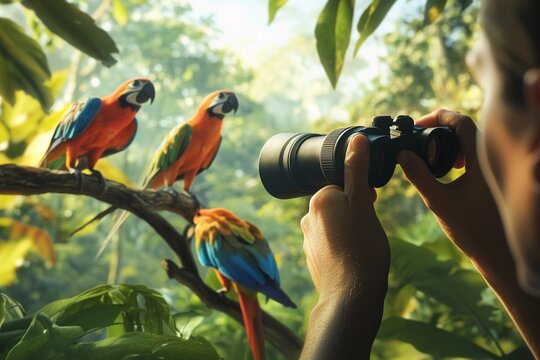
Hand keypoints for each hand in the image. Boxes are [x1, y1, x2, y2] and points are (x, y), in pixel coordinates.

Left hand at [301, 134, 388, 299]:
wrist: (350, 296)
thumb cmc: (362, 248)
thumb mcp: (363, 204)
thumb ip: (357, 171)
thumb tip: (356, 139)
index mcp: (319, 200)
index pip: (343, 187)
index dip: (362, 196)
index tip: (373, 208)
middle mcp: (308, 218)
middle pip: (339, 206)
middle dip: (354, 213)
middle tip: (368, 230)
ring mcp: (309, 241)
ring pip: (335, 227)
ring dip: (349, 232)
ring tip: (362, 247)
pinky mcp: (312, 260)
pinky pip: (331, 246)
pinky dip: (342, 249)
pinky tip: (353, 260)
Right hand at [397, 109, 506, 265]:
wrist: (496, 251)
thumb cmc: (471, 230)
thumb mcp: (438, 201)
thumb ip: (419, 176)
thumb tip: (402, 154)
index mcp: (481, 160)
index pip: (461, 122)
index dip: (438, 117)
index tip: (418, 124)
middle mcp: (491, 158)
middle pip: (466, 127)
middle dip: (440, 127)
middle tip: (419, 136)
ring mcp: (493, 167)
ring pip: (472, 139)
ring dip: (451, 140)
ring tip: (432, 152)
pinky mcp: (493, 176)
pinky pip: (477, 152)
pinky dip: (460, 151)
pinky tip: (451, 166)